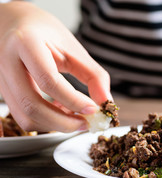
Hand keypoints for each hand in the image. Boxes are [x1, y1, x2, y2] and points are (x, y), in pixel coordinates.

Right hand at [0, 2, 112, 131]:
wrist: (11, 22)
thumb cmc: (44, 32)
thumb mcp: (73, 46)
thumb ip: (93, 74)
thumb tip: (106, 102)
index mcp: (26, 43)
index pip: (49, 80)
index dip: (73, 100)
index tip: (93, 109)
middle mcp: (7, 62)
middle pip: (32, 106)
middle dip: (64, 122)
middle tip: (87, 123)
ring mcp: (2, 80)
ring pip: (25, 117)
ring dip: (55, 125)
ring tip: (76, 117)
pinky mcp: (4, 92)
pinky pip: (23, 117)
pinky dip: (46, 122)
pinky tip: (62, 112)